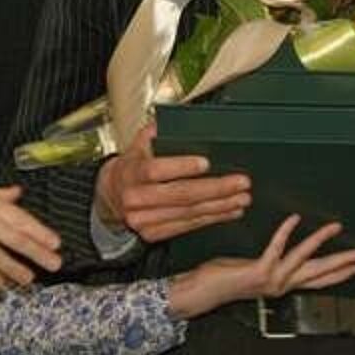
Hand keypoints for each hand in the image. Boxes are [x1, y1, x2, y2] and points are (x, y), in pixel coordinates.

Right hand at [96, 124, 250, 242]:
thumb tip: (180, 120)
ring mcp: (143, 219)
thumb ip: (158, 131)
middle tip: (240, 183)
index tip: (206, 163)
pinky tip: (229, 212)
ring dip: (220, 206)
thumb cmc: (133, 164)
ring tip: (242, 198)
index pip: (155, 169)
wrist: (112, 192)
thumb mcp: (139, 143)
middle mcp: (135, 197)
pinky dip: (211, 219)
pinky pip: (187, 227)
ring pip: (188, 213)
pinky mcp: (152, 234)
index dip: (181, 166)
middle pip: (180, 195)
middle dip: (215, 189)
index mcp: (132, 171)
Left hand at [167, 215, 354, 318]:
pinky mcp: (258, 272)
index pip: (316, 280)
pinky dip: (286, 233)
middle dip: (343, 263)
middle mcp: (279, 285)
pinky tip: (294, 219)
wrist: (200, 293)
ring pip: (303, 258)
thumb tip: (278, 254)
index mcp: (280, 285)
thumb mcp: (251, 271)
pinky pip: (276, 248)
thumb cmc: (220, 279)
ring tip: (335, 227)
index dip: (338, 273)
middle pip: (319, 273)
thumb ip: (267, 264)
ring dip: (320, 241)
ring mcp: (270, 280)